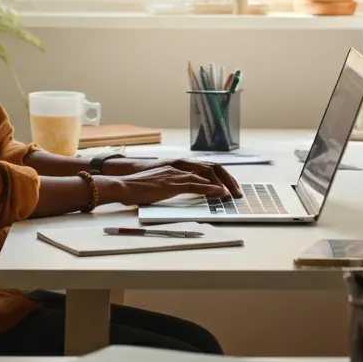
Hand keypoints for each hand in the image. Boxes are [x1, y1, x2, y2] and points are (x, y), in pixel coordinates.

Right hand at [96, 164, 233, 207]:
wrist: (124, 186)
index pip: (207, 167)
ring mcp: (177, 173)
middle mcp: (180, 166)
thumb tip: (190, 191)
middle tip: (238, 192)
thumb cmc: (140, 188)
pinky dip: (210, 188)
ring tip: (232, 195)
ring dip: (223, 185)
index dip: (222, 176)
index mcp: (179, 166)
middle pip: (212, 168)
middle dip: (228, 180)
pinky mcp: (172, 183)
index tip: (231, 187)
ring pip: (206, 175)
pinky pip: (195, 184)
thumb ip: (176, 184)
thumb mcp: (163, 183)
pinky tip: (219, 193)